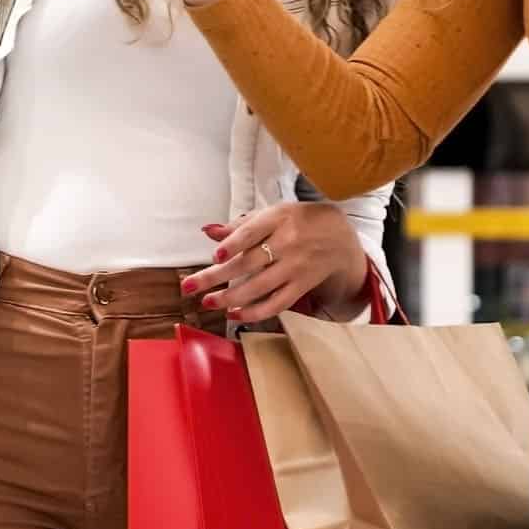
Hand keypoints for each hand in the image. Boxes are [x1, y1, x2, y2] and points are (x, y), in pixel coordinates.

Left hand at [180, 202, 370, 324]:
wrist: (339, 237)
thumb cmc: (298, 222)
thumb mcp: (272, 214)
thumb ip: (239, 225)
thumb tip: (208, 231)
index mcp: (278, 219)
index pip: (253, 232)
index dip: (233, 244)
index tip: (215, 255)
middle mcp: (287, 243)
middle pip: (249, 263)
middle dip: (217, 277)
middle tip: (190, 286)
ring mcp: (295, 267)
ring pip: (260, 287)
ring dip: (230, 298)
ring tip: (207, 302)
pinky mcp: (301, 286)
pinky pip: (277, 303)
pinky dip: (255, 312)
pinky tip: (235, 314)